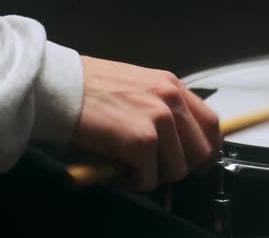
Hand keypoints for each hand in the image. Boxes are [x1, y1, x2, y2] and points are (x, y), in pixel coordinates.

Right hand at [72, 56, 220, 190]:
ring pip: (177, 169)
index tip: (197, 164)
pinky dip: (133, 183)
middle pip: (201, 151)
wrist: (57, 87)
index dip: (207, 149)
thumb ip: (161, 110)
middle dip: (180, 168)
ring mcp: (159, 120)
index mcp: (171, 86)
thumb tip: (176, 144)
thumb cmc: (88, 90)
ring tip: (128, 168)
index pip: (210, 123)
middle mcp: (171, 100)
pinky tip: (115, 172)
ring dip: (153, 176)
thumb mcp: (136, 88)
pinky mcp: (141, 141)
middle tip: (155, 170)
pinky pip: (149, 179)